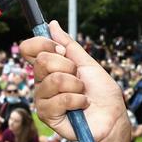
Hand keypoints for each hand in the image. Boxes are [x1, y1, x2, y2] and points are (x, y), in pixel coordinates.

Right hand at [20, 20, 131, 141]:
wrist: (113, 117)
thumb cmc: (102, 92)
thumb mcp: (87, 64)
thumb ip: (69, 45)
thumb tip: (52, 24)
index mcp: (48, 68)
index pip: (29, 48)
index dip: (43, 44)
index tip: (63, 51)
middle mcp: (41, 82)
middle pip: (42, 61)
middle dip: (69, 67)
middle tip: (78, 78)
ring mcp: (42, 99)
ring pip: (54, 80)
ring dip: (76, 86)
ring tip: (82, 94)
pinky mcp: (47, 115)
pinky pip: (61, 99)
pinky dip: (78, 101)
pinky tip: (81, 106)